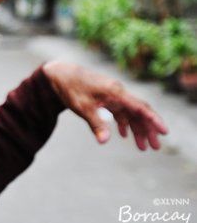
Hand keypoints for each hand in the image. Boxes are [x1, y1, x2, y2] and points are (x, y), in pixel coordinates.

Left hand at [42, 61, 168, 150]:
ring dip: (136, 130)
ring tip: (142, 147)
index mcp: (115, 92)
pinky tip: (124, 135)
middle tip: (155, 147)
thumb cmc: (71, 88)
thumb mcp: (82, 107)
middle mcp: (117, 92)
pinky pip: (120, 112)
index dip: (153, 120)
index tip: (164, 131)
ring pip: (130, 114)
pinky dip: (123, 123)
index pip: (139, 107)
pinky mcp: (105, 97)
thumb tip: (104, 141)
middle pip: (138, 112)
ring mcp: (112, 95)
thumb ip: (95, 124)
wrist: (59, 74)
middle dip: (148, 130)